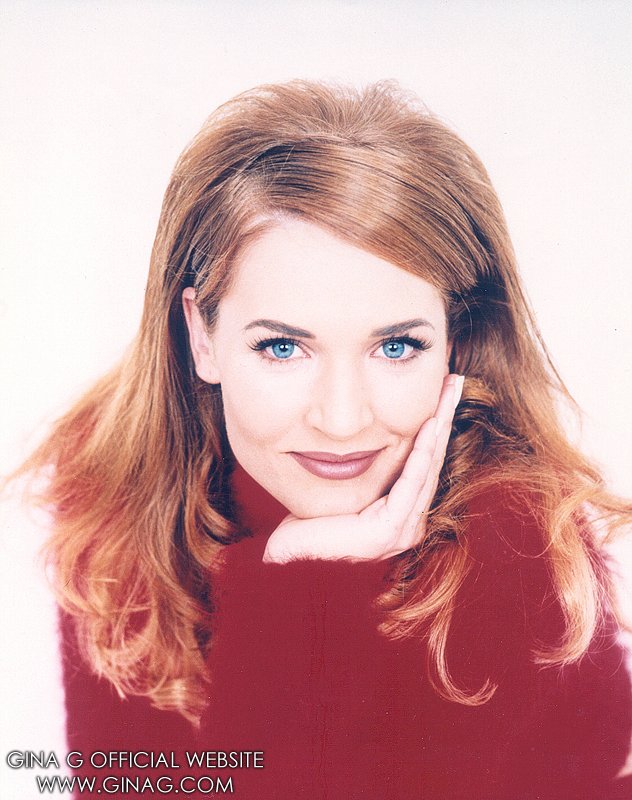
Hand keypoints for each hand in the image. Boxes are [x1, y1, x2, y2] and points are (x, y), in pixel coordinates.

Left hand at [262, 373, 464, 562]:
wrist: (294, 561)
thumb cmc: (311, 530)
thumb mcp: (338, 492)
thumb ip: (352, 472)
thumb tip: (337, 446)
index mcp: (400, 511)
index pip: (423, 460)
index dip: (433, 425)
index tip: (439, 392)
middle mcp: (409, 519)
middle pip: (433, 456)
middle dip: (444, 415)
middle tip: (454, 381)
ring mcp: (404, 525)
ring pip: (429, 463)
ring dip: (440, 424)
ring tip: (450, 391)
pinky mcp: (392, 528)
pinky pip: (412, 480)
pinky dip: (423, 451)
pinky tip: (431, 424)